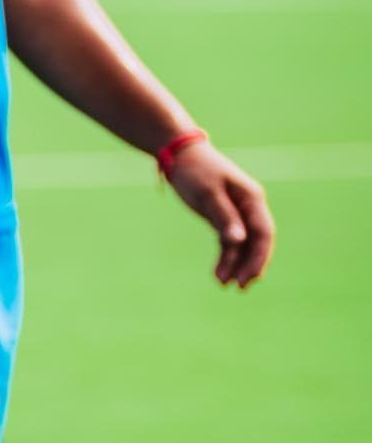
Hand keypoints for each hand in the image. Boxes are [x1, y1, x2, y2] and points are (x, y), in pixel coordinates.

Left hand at [164, 141, 275, 286]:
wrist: (179, 154)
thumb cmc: (194, 171)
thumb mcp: (207, 194)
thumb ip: (224, 217)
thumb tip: (240, 241)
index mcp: (251, 198)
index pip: (264, 232)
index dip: (261, 256)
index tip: (251, 276)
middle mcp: (249, 206)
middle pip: (257, 241)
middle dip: (251, 265)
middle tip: (241, 287)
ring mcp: (238, 212)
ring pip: (243, 244)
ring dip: (237, 264)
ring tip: (225, 284)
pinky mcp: (224, 217)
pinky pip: (230, 242)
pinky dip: (226, 257)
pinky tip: (219, 274)